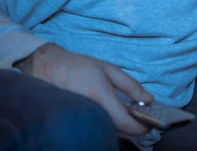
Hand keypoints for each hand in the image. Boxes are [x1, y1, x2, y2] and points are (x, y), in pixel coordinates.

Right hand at [15, 43, 153, 135]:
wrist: (46, 67)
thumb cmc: (79, 66)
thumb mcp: (109, 70)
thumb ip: (131, 86)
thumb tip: (149, 99)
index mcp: (101, 98)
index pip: (126, 124)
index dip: (142, 126)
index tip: (150, 122)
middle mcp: (91, 113)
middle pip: (119, 131)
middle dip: (133, 126)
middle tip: (140, 114)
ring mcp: (82, 119)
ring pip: (109, 130)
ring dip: (121, 125)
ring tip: (127, 112)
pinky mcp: (76, 121)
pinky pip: (98, 127)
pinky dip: (108, 124)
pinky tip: (111, 113)